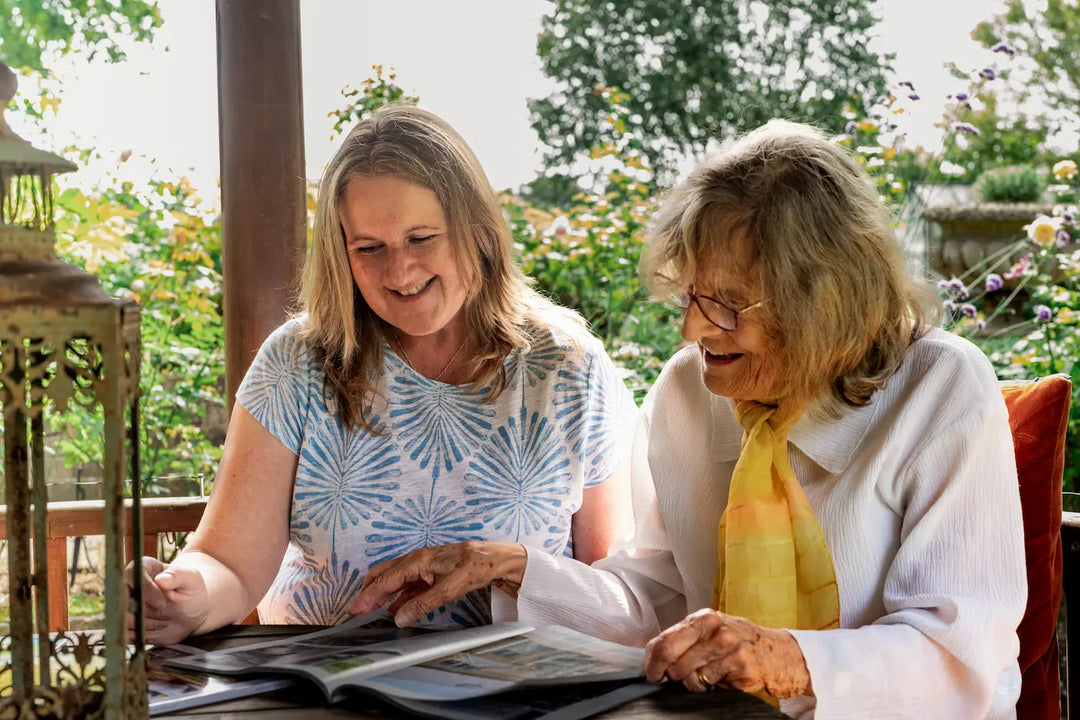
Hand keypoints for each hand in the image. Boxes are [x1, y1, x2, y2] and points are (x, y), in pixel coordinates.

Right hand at [125, 556, 209, 644]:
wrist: (193, 611)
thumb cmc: (191, 590)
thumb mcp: (191, 579)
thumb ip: (178, 575)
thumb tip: (161, 579)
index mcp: (143, 568)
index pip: (130, 576)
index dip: (145, 591)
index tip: (162, 603)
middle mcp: (129, 587)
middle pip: (122, 601)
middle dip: (143, 613)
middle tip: (163, 613)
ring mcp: (126, 607)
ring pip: (123, 620)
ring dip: (145, 625)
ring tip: (165, 620)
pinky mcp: (127, 625)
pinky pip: (126, 635)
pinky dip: (142, 637)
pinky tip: (157, 631)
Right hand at [348, 541, 526, 626]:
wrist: (497, 559)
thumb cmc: (476, 567)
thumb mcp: (449, 589)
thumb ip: (422, 604)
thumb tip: (399, 618)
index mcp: (418, 561)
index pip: (385, 580)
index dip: (368, 595)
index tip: (354, 609)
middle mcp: (417, 560)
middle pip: (385, 574)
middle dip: (369, 591)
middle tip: (357, 609)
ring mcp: (425, 566)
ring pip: (396, 579)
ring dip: (383, 594)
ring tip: (372, 611)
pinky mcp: (433, 573)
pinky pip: (410, 584)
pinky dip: (399, 596)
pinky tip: (396, 608)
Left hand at [643, 609, 811, 698]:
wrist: (776, 651)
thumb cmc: (737, 641)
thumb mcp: (709, 631)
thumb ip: (683, 639)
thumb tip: (651, 656)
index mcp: (703, 618)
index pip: (664, 641)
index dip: (652, 662)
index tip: (651, 673)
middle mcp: (716, 630)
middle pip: (673, 660)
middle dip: (668, 675)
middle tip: (672, 678)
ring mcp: (730, 648)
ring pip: (689, 677)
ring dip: (692, 683)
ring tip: (705, 675)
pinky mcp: (740, 668)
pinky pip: (709, 685)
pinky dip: (710, 687)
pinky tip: (721, 678)